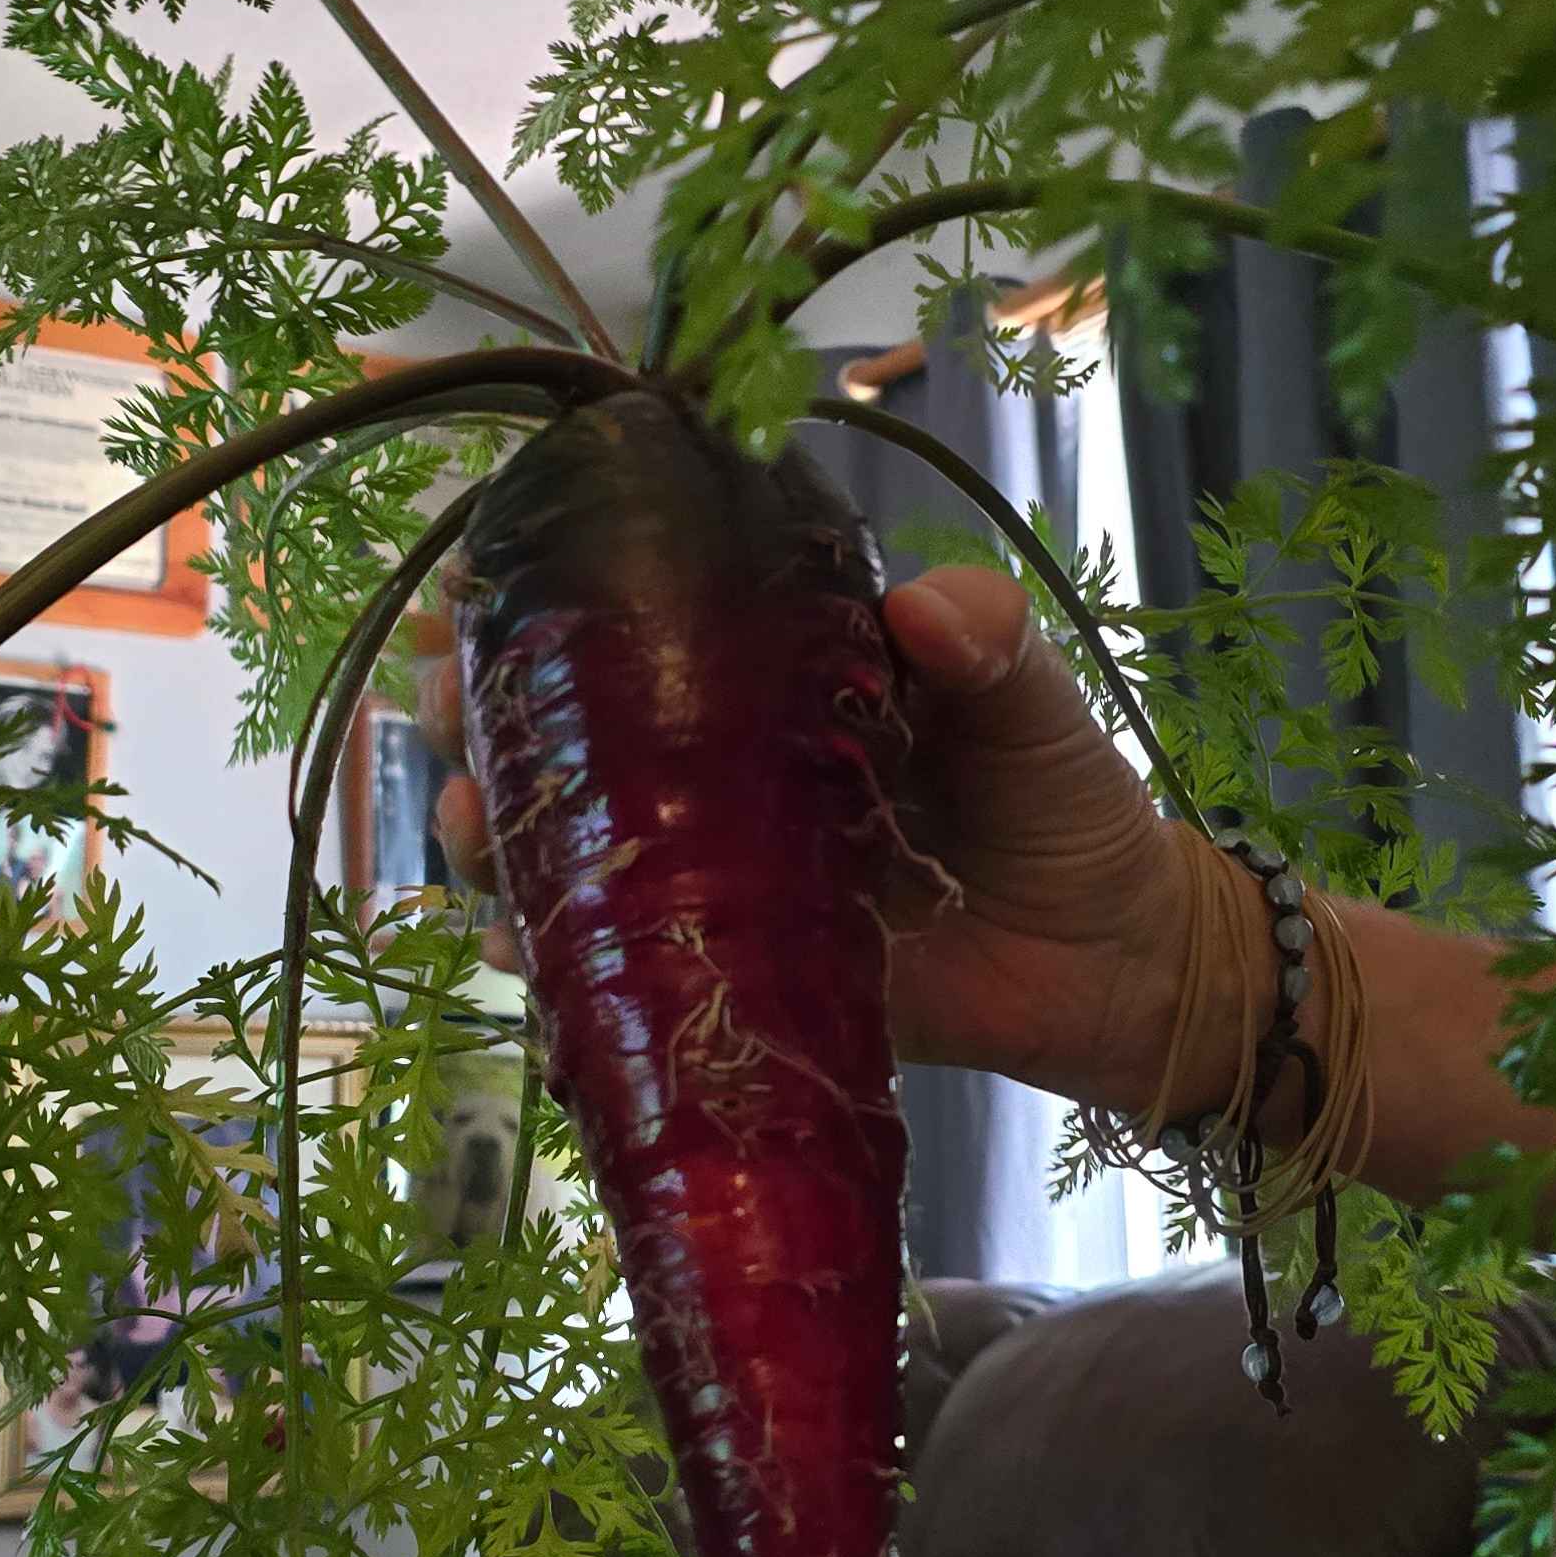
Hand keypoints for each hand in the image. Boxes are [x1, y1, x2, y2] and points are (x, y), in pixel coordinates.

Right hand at [406, 563, 1202, 1115]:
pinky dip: (549, 960)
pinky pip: (617, 965)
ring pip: (569, 846)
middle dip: (478, 713)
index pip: (643, 620)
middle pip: (568, 732)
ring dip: (491, 832)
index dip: (545, 599)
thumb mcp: (1034, 708)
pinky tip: (504, 948)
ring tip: (461, 823)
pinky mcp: (729, 974)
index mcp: (780, 681)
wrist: (1117, 967)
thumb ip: (990, 648)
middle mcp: (722, 772)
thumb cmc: (1068, 811)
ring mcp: (714, 876)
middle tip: (438, 707)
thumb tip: (924, 608)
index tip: (472, 582)